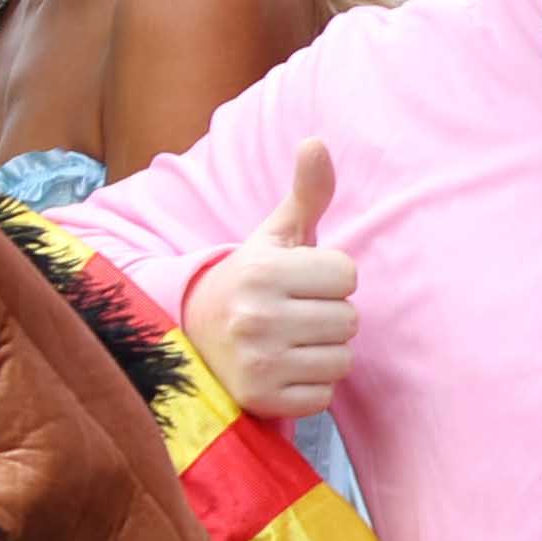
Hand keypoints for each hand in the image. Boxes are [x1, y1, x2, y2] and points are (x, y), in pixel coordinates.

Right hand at [183, 141, 354, 420]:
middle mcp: (257, 316)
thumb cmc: (249, 282)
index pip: (348, 275)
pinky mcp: (261, 399)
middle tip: (293, 315)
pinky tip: (282, 371)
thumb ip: (305, 193)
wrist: (192, 337)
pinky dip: (310, 387)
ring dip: (323, 353)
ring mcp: (258, 361)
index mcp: (263, 270)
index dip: (330, 278)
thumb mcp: (273, 237)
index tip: (298, 283)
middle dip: (328, 317)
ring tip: (289, 343)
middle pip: (350, 319)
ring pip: (342, 359)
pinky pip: (324, 396)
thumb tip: (316, 141)